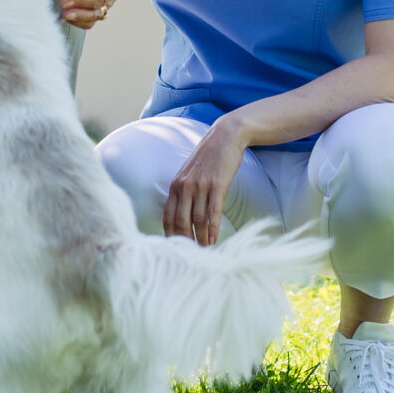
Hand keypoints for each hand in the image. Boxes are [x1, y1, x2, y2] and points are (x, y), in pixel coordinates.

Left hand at [54, 0, 122, 28]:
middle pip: (101, 0)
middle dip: (82, 2)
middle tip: (64, 0)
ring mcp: (106, 2)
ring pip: (96, 14)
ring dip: (80, 15)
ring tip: (65, 13)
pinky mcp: (95, 11)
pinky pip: (89, 22)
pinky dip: (78, 22)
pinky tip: (67, 16)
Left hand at [162, 117, 247, 246]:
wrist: (225, 137)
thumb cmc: (208, 158)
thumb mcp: (189, 173)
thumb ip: (184, 191)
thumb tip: (182, 215)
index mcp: (175, 185)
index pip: (167, 216)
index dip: (170, 235)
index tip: (176, 248)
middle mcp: (184, 186)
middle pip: (181, 221)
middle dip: (185, 240)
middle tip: (191, 255)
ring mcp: (200, 186)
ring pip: (197, 219)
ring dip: (201, 238)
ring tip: (205, 250)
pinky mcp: (216, 185)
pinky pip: (213, 212)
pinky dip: (213, 229)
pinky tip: (214, 239)